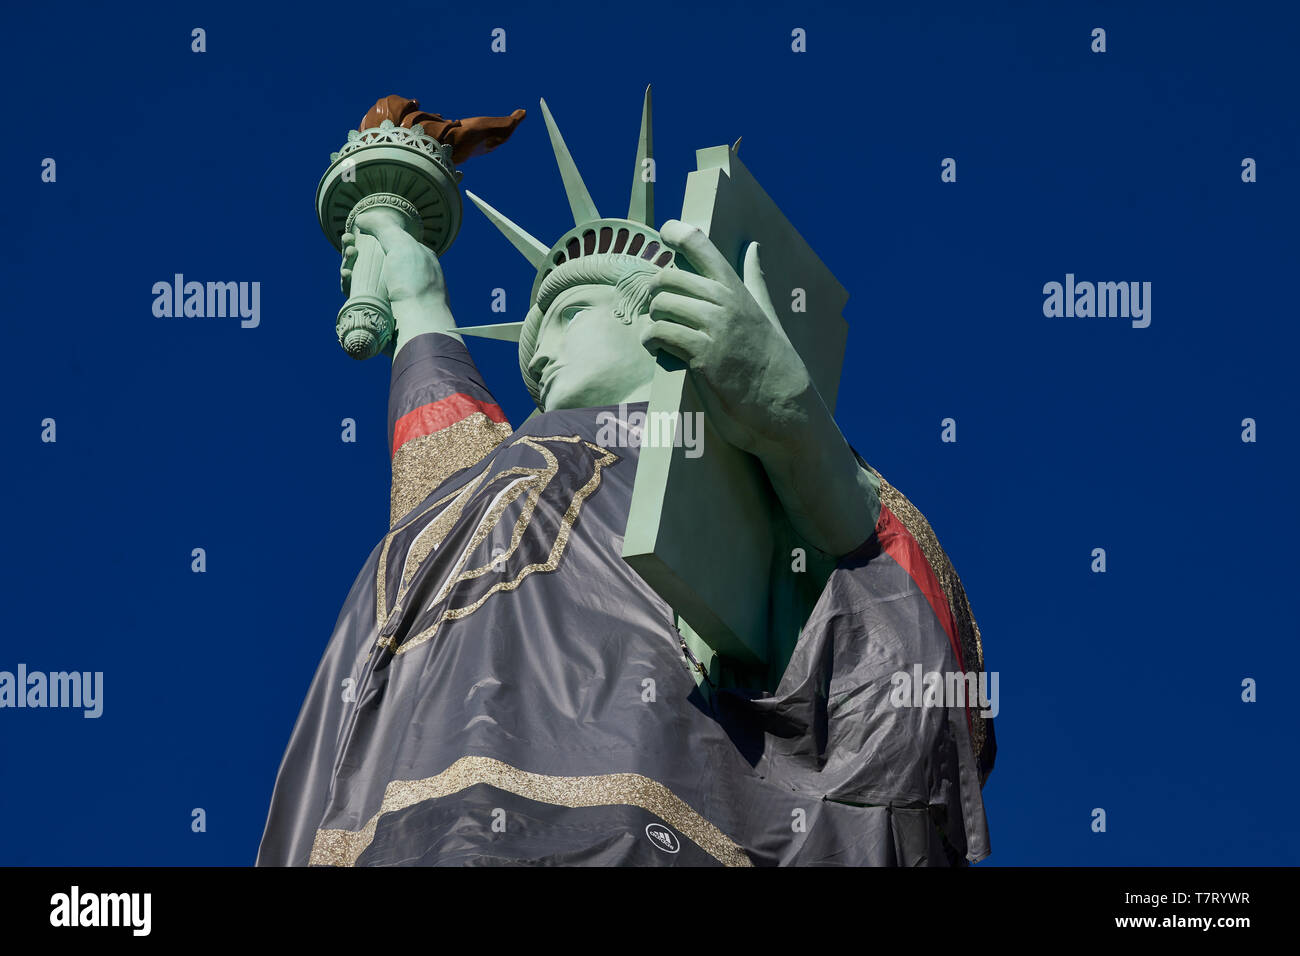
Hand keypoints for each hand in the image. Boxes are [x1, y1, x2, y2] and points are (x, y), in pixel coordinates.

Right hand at [342, 205, 447, 304]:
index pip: (389, 244)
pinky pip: (360, 297)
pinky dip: (350, 285)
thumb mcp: (402, 245)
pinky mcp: (379, 314)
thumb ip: (383, 226)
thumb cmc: (415, 284)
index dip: (369, 236)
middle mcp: (406, 279)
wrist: (419, 325)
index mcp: (416, 261)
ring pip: (364, 278)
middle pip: (372, 260)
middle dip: (355, 250)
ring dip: (350, 266)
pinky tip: (346, 278)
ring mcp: (392, 298)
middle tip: (347, 246)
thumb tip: (362, 218)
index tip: (354, 234)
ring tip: (346, 263)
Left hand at [643, 220, 814, 459]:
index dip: (676, 231)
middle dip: (656, 291)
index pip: (701, 244)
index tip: (665, 233)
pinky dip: (652, 339)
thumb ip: (755, 280)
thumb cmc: (772, 359)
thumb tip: (754, 248)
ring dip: (652, 317)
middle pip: (668, 276)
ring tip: (660, 332)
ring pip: (661, 304)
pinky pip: (661, 334)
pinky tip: (658, 348)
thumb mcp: (766, 312)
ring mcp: (714, 328)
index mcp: (736, 288)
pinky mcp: (702, 356)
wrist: (782, 404)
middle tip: (661, 308)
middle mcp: (724, 302)